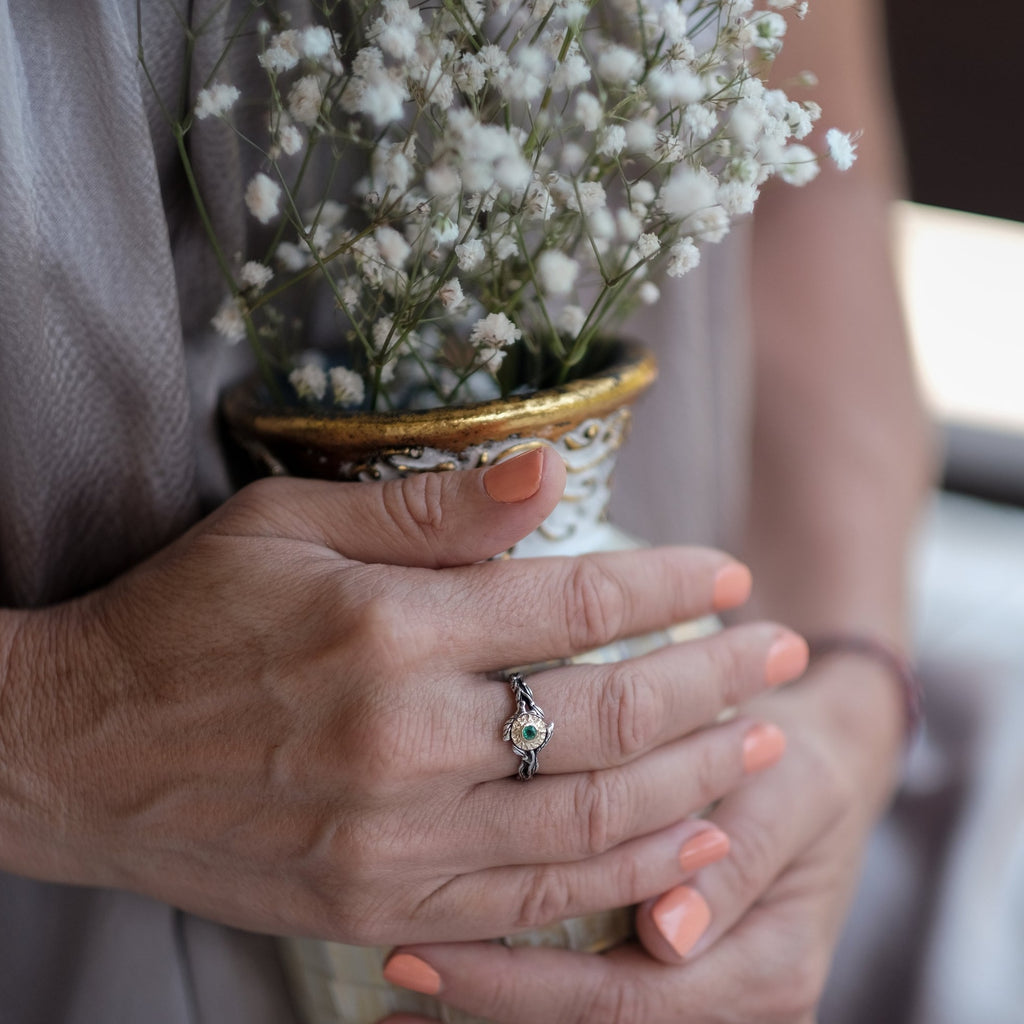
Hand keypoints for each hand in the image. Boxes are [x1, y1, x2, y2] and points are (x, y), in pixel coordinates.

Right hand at [0, 447, 805, 946]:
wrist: (77, 753)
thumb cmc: (182, 618)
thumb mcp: (287, 525)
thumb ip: (428, 510)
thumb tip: (548, 473)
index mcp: (385, 631)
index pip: (577, 601)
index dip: (668, 584)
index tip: (725, 576)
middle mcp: (402, 743)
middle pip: (606, 715)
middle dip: (712, 683)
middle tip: (778, 659)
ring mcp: (395, 842)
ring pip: (591, 822)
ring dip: (693, 783)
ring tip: (758, 749)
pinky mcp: (379, 909)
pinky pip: (532, 904)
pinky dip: (622, 877)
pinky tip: (682, 847)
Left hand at [375, 657, 902, 1022]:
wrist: (821, 762)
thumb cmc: (798, 761)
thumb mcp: (788, 789)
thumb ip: (739, 859)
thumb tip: (671, 937)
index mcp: (768, 968)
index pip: (627, 997)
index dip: (519, 984)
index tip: (423, 946)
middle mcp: (734, 1004)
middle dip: (485, 1006)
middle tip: (391, 967)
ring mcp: (701, 997)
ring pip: (584, 1023)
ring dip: (490, 1016)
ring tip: (397, 1002)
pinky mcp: (671, 978)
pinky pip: (591, 1001)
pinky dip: (519, 1002)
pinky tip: (443, 1001)